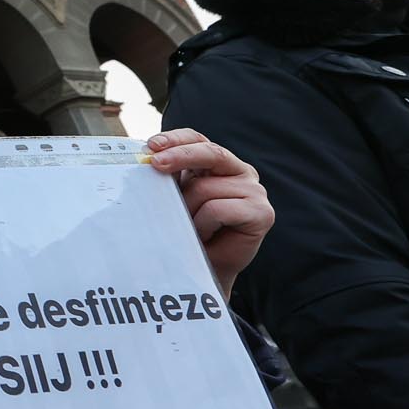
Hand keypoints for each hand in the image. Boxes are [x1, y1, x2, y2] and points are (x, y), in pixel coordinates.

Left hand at [147, 130, 273, 298]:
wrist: (206, 269)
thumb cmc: (189, 231)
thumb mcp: (177, 197)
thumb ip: (170, 176)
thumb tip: (146, 158)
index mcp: (219, 163)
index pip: (198, 138)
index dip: (176, 139)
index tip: (151, 145)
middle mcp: (240, 171)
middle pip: (209, 153)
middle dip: (179, 156)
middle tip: (154, 164)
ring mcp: (255, 190)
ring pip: (206, 188)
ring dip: (189, 211)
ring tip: (190, 228)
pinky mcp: (262, 212)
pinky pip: (218, 209)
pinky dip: (204, 224)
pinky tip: (207, 236)